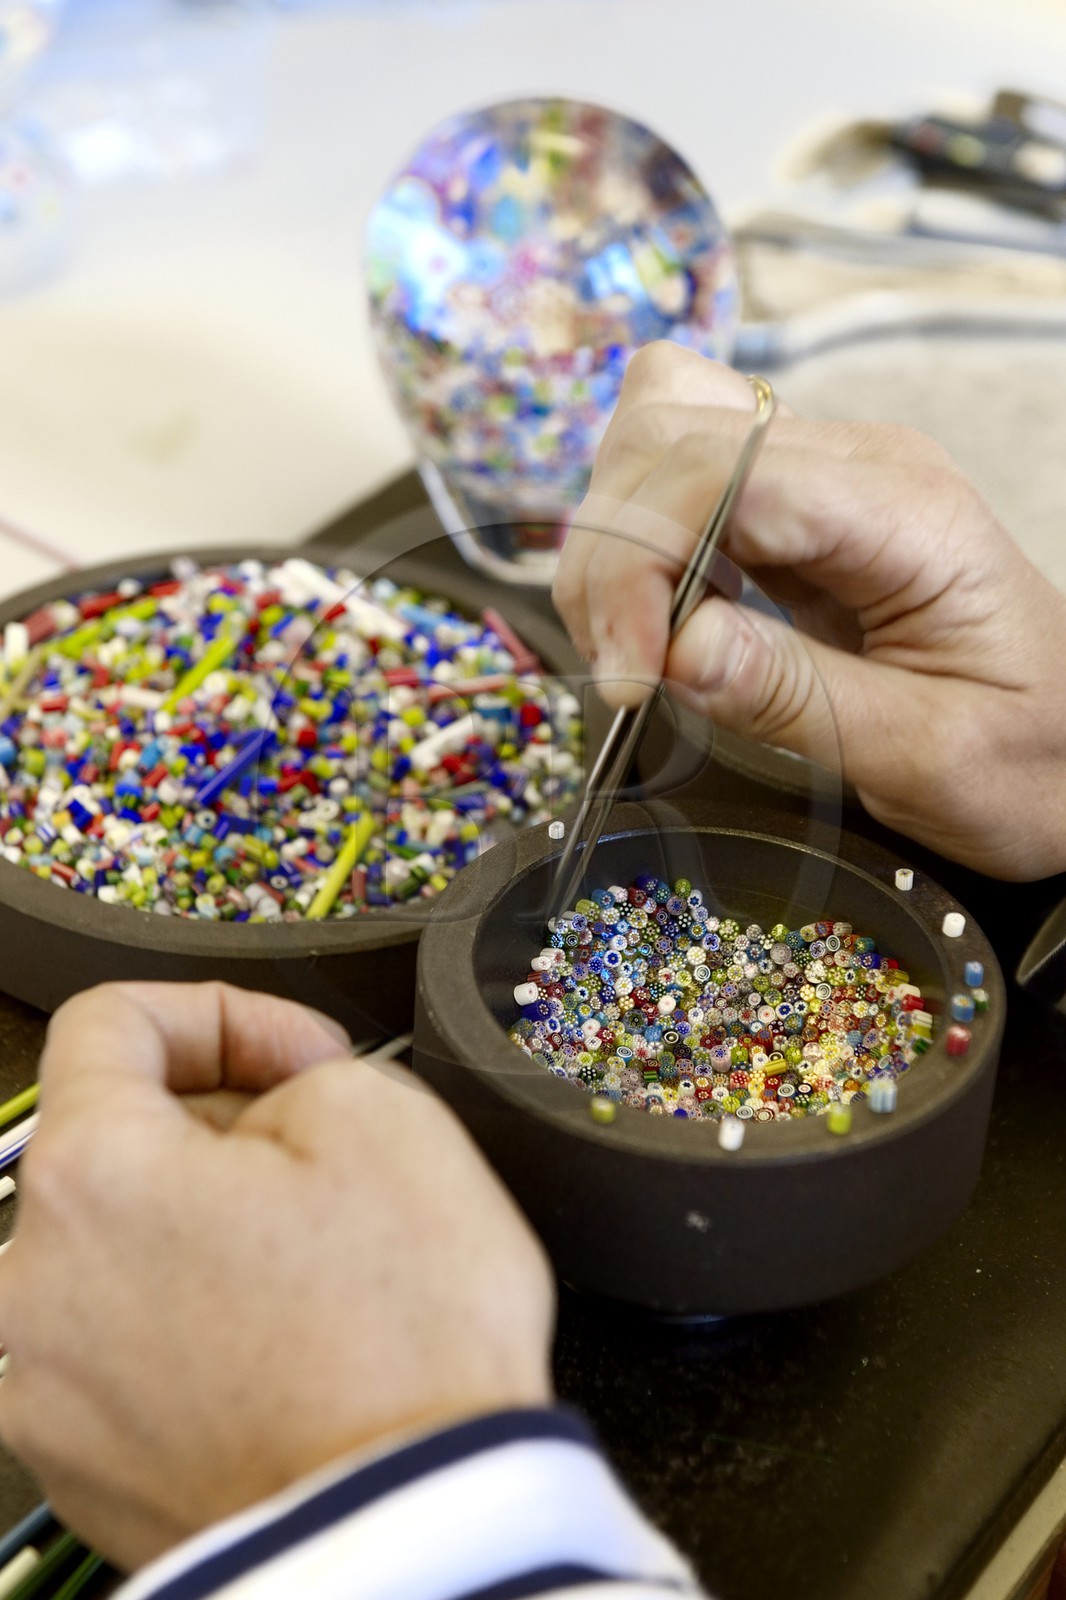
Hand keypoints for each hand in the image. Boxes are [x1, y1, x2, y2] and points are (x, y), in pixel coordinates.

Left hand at [0, 982, 553, 1569]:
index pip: (108, 1022)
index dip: (225, 1013)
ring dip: (215, 1230)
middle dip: (229, 1131)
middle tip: (333, 1165)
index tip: (297, 1055)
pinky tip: (295, 1346)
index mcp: (89, 1175)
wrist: (415, 1533)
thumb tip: (271, 1103)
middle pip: (119, 1144)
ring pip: (129, 1249)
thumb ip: (298, 1068)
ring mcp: (48, 1393)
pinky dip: (203, 1324)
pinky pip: (134, 1348)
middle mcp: (30, 1286)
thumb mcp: (383, 1116)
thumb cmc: (403, 1343)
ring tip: (324, 1270)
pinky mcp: (86, 1470)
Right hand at [554, 343, 1065, 878]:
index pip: (729, 471)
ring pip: (657, 432)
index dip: (645, 557)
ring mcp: (818, 479)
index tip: (630, 674)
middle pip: (670, 431)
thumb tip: (675, 648)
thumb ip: (798, 699)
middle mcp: (856, 466)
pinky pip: (673, 478)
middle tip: (625, 675)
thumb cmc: (1030, 759)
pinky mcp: (786, 511)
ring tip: (632, 650)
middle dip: (614, 554)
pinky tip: (656, 623)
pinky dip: (633, 543)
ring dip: (611, 540)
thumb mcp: (929, 757)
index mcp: (905, 511)